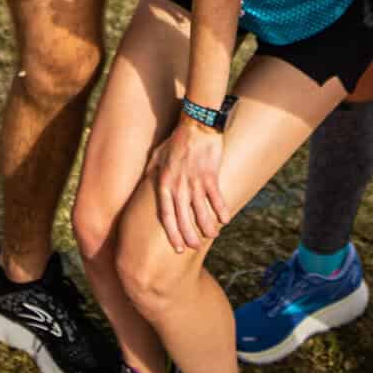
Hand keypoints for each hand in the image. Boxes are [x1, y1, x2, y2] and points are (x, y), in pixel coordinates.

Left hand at [150, 116, 229, 252]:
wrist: (196, 124)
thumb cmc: (175, 140)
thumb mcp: (157, 156)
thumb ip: (152, 172)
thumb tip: (147, 185)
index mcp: (164, 182)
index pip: (166, 214)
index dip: (172, 232)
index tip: (177, 247)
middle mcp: (179, 184)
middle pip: (183, 217)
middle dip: (189, 235)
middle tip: (194, 247)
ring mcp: (195, 180)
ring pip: (201, 210)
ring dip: (207, 226)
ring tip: (212, 235)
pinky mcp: (210, 174)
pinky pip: (216, 197)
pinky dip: (221, 209)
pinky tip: (225, 219)